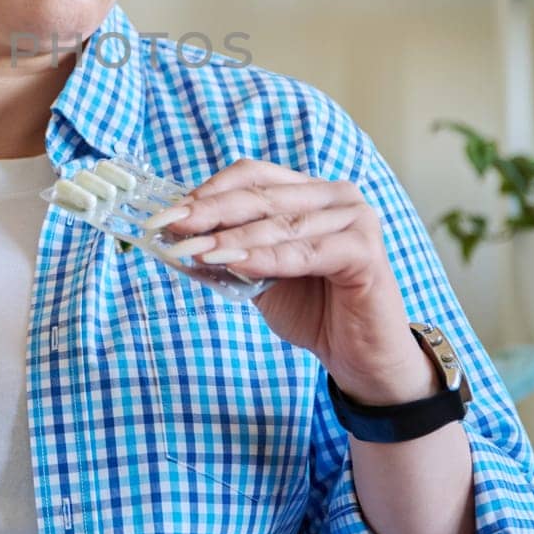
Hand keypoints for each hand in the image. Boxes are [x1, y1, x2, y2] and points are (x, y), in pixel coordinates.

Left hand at [157, 159, 436, 405]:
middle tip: (172, 226)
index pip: (252, 176)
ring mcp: (355, 219)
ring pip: (281, 224)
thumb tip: (175, 236)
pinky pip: (307, 252)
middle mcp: (335, 195)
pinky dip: (268, 258)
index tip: (168, 212)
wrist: (359, 357)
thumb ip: (227, 252)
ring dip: (232, 237)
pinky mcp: (365, 251)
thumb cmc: (311, 310)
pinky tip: (236, 264)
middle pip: (262, 195)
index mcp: (308, 192)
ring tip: (194, 250)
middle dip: (210, 211)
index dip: (208, 191)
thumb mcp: (257, 276)